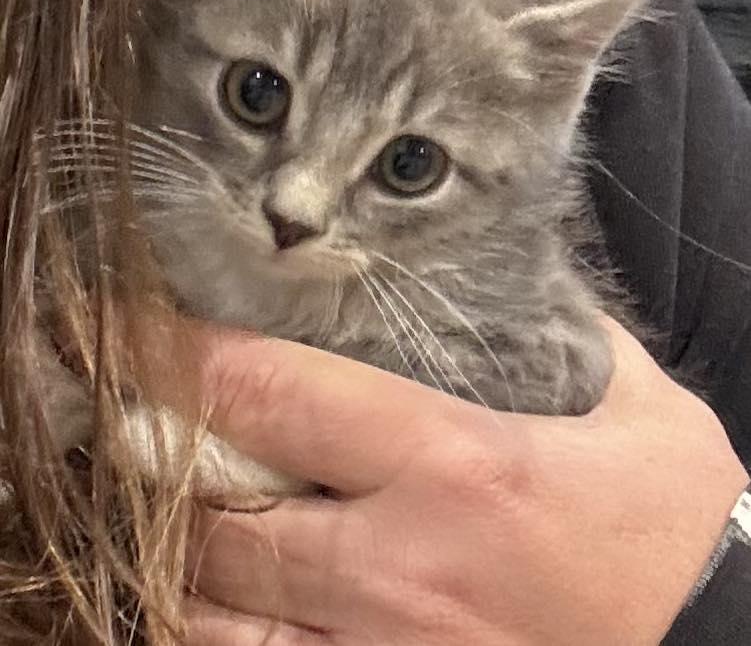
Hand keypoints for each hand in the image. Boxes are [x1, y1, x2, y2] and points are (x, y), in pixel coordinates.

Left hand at [175, 318, 747, 644]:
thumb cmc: (681, 533)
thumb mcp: (639, 411)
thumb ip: (566, 335)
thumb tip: (521, 281)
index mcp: (459, 466)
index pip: (276, 392)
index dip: (182, 355)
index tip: (127, 325)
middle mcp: (403, 565)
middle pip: (221, 511)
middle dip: (154, 462)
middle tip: (125, 418)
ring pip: (219, 612)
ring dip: (174, 558)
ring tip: (154, 508)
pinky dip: (217, 632)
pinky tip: (209, 599)